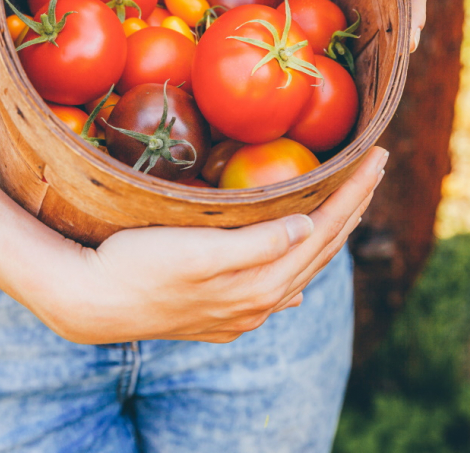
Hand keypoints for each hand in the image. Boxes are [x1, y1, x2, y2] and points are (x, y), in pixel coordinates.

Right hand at [28, 147, 389, 343]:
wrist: (92, 302)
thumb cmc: (138, 265)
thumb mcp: (197, 251)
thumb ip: (256, 245)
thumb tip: (308, 227)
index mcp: (261, 281)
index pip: (323, 229)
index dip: (352, 192)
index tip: (376, 156)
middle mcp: (260, 301)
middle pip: (321, 249)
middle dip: (352, 207)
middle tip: (375, 168)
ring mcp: (241, 311)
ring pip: (301, 269)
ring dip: (329, 235)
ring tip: (348, 207)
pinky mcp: (220, 313)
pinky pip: (276, 288)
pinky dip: (296, 269)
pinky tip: (297, 272)